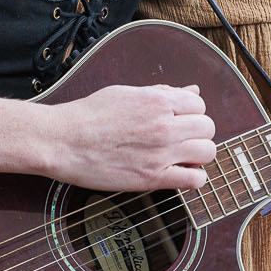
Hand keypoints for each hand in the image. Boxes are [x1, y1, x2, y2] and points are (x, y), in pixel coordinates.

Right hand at [38, 84, 216, 190]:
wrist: (62, 140)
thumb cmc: (89, 115)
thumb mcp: (126, 93)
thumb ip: (162, 93)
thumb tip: (192, 90)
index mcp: (158, 101)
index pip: (199, 103)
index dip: (191, 112)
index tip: (181, 120)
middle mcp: (164, 125)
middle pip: (208, 128)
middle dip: (197, 133)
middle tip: (181, 139)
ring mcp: (161, 153)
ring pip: (207, 152)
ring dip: (198, 155)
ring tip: (182, 157)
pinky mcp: (152, 178)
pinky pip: (194, 180)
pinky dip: (193, 178)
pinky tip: (179, 173)